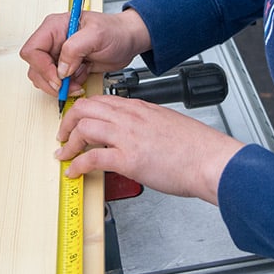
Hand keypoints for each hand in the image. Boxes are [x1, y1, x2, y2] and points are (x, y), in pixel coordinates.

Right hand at [20, 8, 151, 96]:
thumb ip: (74, 48)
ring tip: (77, 84)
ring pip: (43, 78)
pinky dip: (68, 87)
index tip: (59, 78)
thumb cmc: (115, 31)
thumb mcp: (97, 35)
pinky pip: (57, 83)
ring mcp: (58, 54)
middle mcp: (53, 40)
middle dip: (51, 81)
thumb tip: (60, 68)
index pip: (32, 50)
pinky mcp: (66, 66)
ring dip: (59, 86)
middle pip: (35, 67)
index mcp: (54, 27)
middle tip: (68, 87)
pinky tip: (81, 79)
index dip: (42, 67)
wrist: (128, 40)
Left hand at [55, 95, 244, 204]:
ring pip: (83, 127)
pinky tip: (75, 172)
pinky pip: (92, 157)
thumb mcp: (167, 124)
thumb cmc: (195, 147)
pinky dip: (77, 165)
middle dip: (67, 122)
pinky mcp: (128, 159)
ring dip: (68, 142)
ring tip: (64, 154)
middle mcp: (130, 117)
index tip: (76, 121)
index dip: (82, 111)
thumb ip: (147, 125)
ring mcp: (128, 136)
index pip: (101, 101)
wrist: (210, 160)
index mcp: (139, 107)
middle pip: (85, 108)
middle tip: (63, 136)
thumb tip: (134, 135)